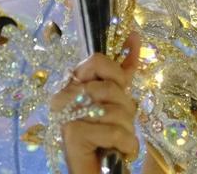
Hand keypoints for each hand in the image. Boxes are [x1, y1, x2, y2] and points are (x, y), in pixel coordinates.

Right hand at [51, 32, 141, 173]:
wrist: (95, 171)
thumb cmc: (106, 132)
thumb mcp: (116, 97)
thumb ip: (124, 68)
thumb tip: (135, 35)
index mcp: (70, 83)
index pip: (96, 60)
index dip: (116, 75)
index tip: (122, 90)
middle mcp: (61, 97)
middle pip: (110, 87)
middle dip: (126, 109)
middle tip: (120, 125)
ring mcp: (65, 116)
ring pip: (115, 109)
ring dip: (128, 129)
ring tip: (119, 140)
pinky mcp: (72, 136)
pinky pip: (114, 131)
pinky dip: (127, 144)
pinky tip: (120, 151)